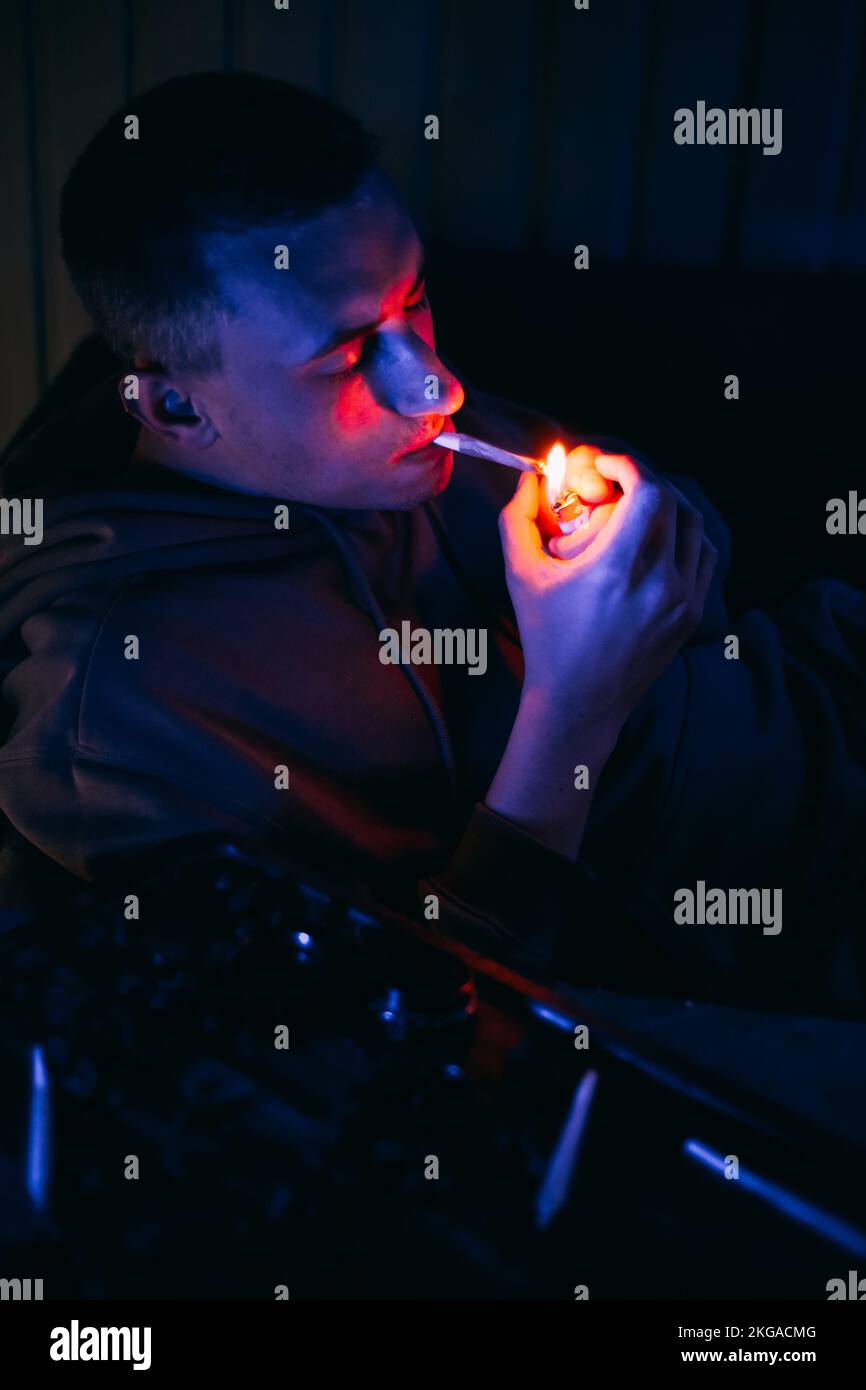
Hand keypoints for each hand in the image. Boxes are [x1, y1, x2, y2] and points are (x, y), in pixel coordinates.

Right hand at [499, 452, 717, 726]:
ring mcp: (682, 601)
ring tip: (636, 509)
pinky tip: (657, 540)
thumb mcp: (521, 577)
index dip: (628, 465)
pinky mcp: (691, 614)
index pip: (648, 492)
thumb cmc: (546, 639)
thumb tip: (530, 479)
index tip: (606, 464)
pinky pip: (703, 557)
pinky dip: (685, 536)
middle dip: (643, 482)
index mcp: (616, 572)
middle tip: (616, 485)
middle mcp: (659, 584)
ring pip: (694, 526)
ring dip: (667, 506)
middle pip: (673, 502)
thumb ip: (517, 519)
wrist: (579, 703)